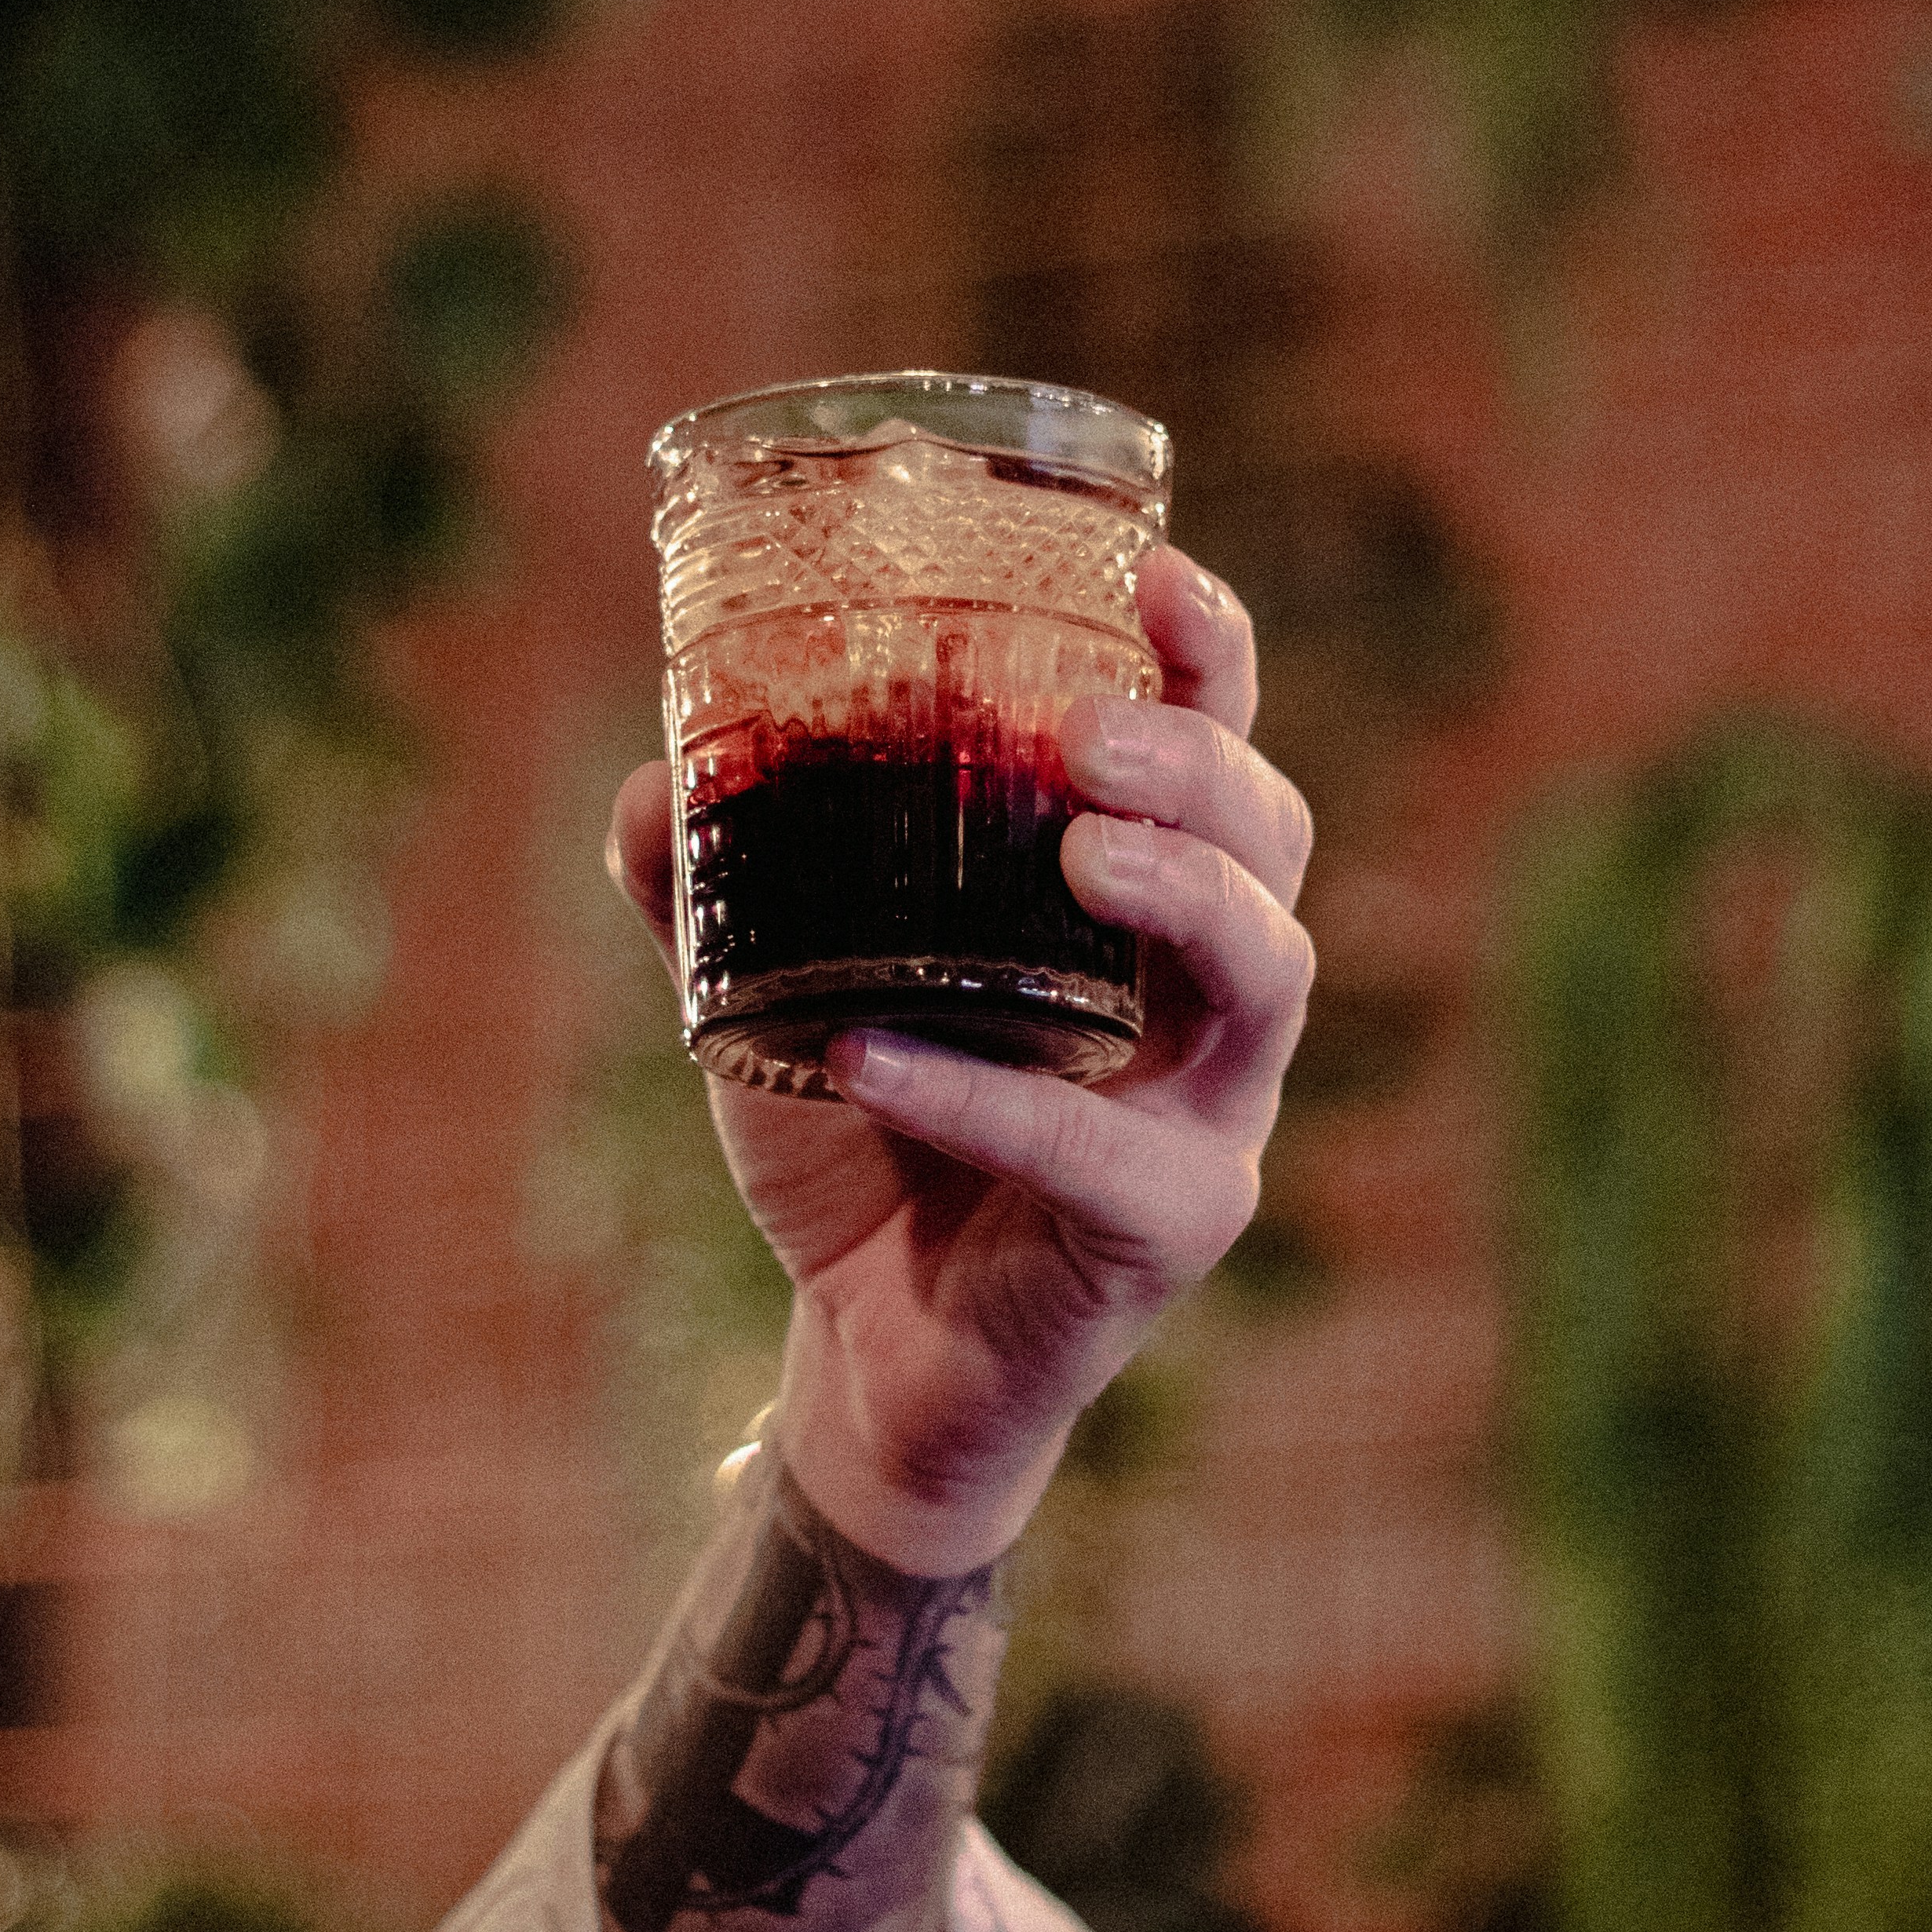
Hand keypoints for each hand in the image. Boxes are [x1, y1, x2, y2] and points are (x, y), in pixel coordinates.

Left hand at [604, 546, 1314, 1572]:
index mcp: (1141, 903)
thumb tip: (656, 777)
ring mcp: (1211, 1115)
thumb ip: (719, 887)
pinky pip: (1111, 1157)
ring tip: (1078, 846)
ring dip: (1181, 894)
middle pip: (1275, 842)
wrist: (868, 1358)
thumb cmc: (862, 1137)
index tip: (1147, 573)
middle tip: (1086, 733)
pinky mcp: (1169, 1229)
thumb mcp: (776, 990)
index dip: (1208, 658)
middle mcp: (1209, 995)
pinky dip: (997, 1101)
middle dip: (1201, 766)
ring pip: (1268, 975)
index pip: (1218, 749)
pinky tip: (880, 1057)